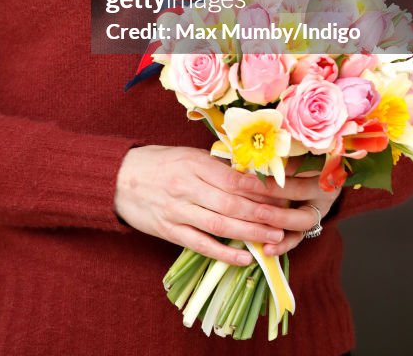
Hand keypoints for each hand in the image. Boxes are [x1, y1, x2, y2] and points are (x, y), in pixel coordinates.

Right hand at [114, 146, 340, 265]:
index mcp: (197, 163)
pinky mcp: (169, 230)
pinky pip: (201, 243)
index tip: (293, 193)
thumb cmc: (157, 163)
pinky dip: (224, 252)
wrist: (116, 177)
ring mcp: (179, 209)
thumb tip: (253, 174)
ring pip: (222, 223)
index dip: (269, 188)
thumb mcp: (187, 155)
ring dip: (252, 232)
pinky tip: (244, 257)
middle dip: (270, 213)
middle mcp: (190, 185)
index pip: (240, 178)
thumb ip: (217, 166)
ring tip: (278, 237)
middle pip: (237, 202)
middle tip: (296, 220)